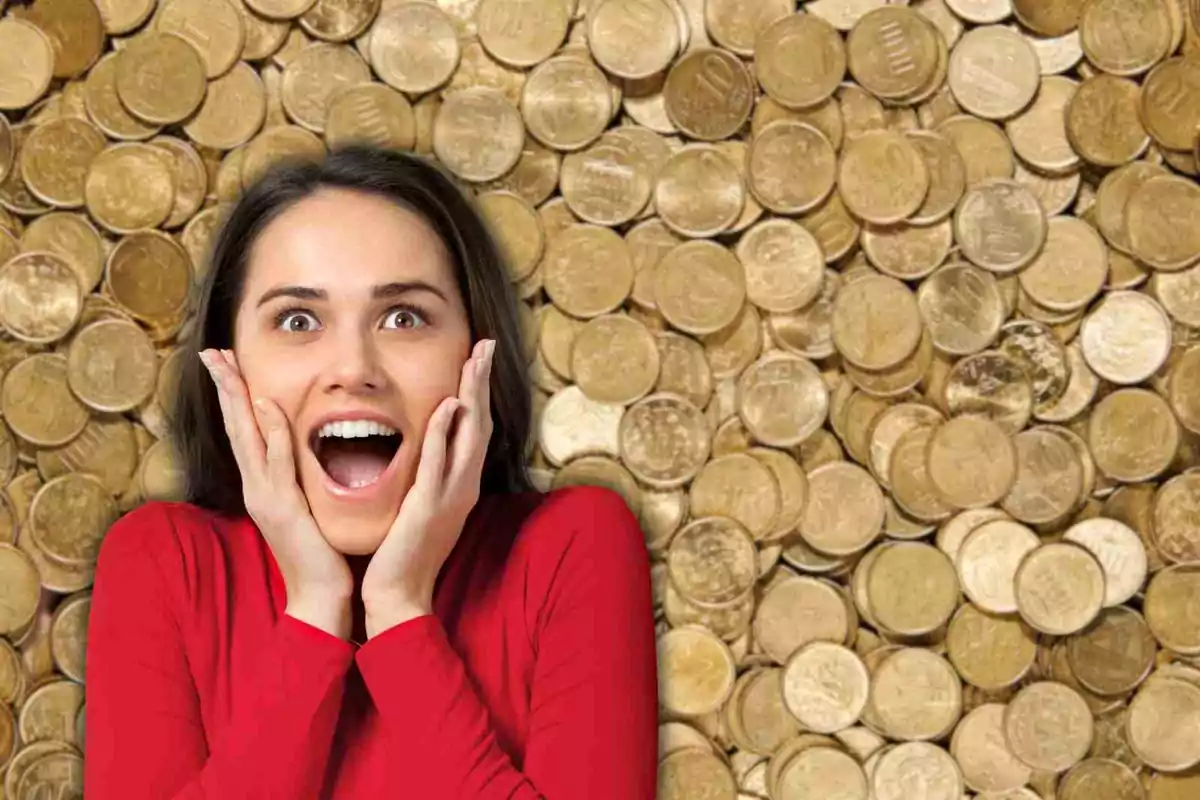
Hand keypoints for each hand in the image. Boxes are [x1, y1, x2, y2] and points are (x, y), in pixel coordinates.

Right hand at [198, 348, 353, 637]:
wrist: (320, 595)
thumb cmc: (318, 551)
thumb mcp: (306, 504)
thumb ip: (299, 476)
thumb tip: (304, 446)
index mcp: (263, 484)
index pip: (245, 431)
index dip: (234, 396)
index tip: (226, 363)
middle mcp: (257, 486)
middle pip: (236, 427)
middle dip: (224, 388)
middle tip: (211, 352)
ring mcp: (266, 497)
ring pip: (248, 438)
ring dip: (237, 399)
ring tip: (227, 365)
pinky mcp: (284, 508)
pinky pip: (277, 463)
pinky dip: (272, 434)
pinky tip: (267, 407)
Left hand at [361, 338, 494, 632]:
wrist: (400, 595)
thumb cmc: (406, 553)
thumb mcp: (422, 506)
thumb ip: (429, 475)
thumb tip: (428, 446)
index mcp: (460, 484)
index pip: (474, 428)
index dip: (478, 392)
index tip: (479, 358)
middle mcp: (463, 485)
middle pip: (480, 423)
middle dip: (482, 382)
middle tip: (486, 344)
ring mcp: (451, 495)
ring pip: (468, 436)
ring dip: (472, 395)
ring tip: (475, 360)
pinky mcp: (429, 506)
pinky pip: (439, 462)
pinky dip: (445, 432)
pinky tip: (448, 406)